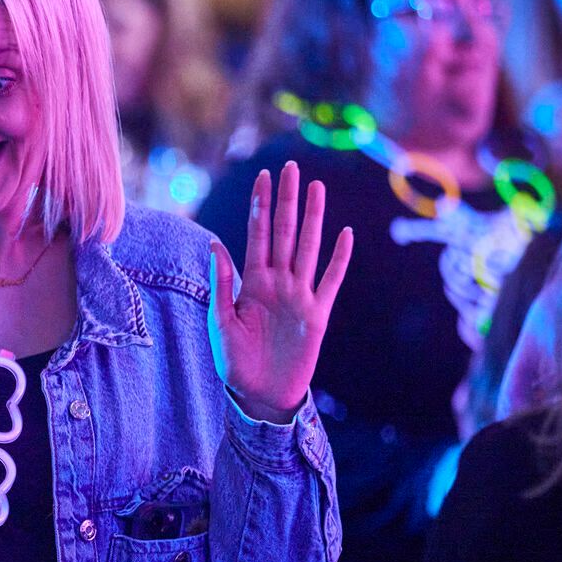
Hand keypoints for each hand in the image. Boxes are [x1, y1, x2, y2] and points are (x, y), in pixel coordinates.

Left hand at [209, 161, 352, 422]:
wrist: (260, 394)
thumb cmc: (234, 361)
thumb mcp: (221, 322)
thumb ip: (222, 284)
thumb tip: (215, 244)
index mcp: (251, 281)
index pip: (257, 234)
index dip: (260, 205)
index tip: (261, 175)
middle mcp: (277, 282)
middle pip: (285, 232)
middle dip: (286, 199)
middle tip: (289, 167)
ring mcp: (299, 295)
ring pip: (309, 248)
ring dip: (313, 218)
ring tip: (317, 188)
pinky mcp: (318, 314)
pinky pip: (331, 281)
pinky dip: (339, 258)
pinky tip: (345, 234)